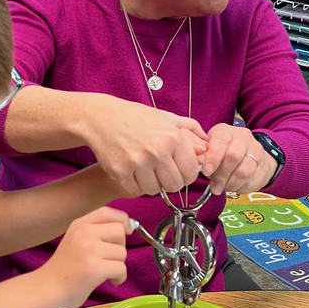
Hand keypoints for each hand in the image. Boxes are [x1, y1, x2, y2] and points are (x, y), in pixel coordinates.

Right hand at [42, 206, 131, 307]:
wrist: (47, 288)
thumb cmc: (65, 268)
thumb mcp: (76, 240)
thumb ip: (96, 231)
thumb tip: (127, 227)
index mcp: (79, 224)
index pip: (107, 212)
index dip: (122, 220)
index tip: (126, 231)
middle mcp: (83, 233)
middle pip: (119, 231)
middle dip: (120, 246)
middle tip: (109, 258)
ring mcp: (88, 250)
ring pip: (122, 252)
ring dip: (118, 265)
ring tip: (104, 272)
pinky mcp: (94, 268)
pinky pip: (121, 269)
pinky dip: (119, 278)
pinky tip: (109, 281)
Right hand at [82, 96, 207, 196]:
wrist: (101, 118)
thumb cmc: (135, 117)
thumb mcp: (166, 117)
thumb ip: (190, 130)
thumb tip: (207, 147)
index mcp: (172, 138)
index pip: (190, 173)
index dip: (186, 175)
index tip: (179, 172)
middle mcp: (157, 151)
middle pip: (174, 185)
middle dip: (170, 182)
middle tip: (161, 173)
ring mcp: (137, 163)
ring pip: (155, 190)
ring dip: (152, 184)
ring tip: (146, 171)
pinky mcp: (120, 172)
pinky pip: (135, 190)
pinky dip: (135, 184)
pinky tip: (132, 172)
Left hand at [201, 123, 276, 195]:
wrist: (249, 154)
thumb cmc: (222, 152)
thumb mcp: (209, 149)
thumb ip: (203, 155)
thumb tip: (199, 163)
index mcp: (226, 131)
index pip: (221, 141)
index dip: (213, 158)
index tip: (206, 171)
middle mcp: (243, 138)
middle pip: (233, 156)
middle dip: (221, 175)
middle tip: (214, 186)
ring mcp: (256, 151)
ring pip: (244, 171)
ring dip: (230, 183)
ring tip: (222, 188)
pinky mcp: (263, 166)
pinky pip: (252, 181)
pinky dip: (240, 188)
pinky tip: (233, 187)